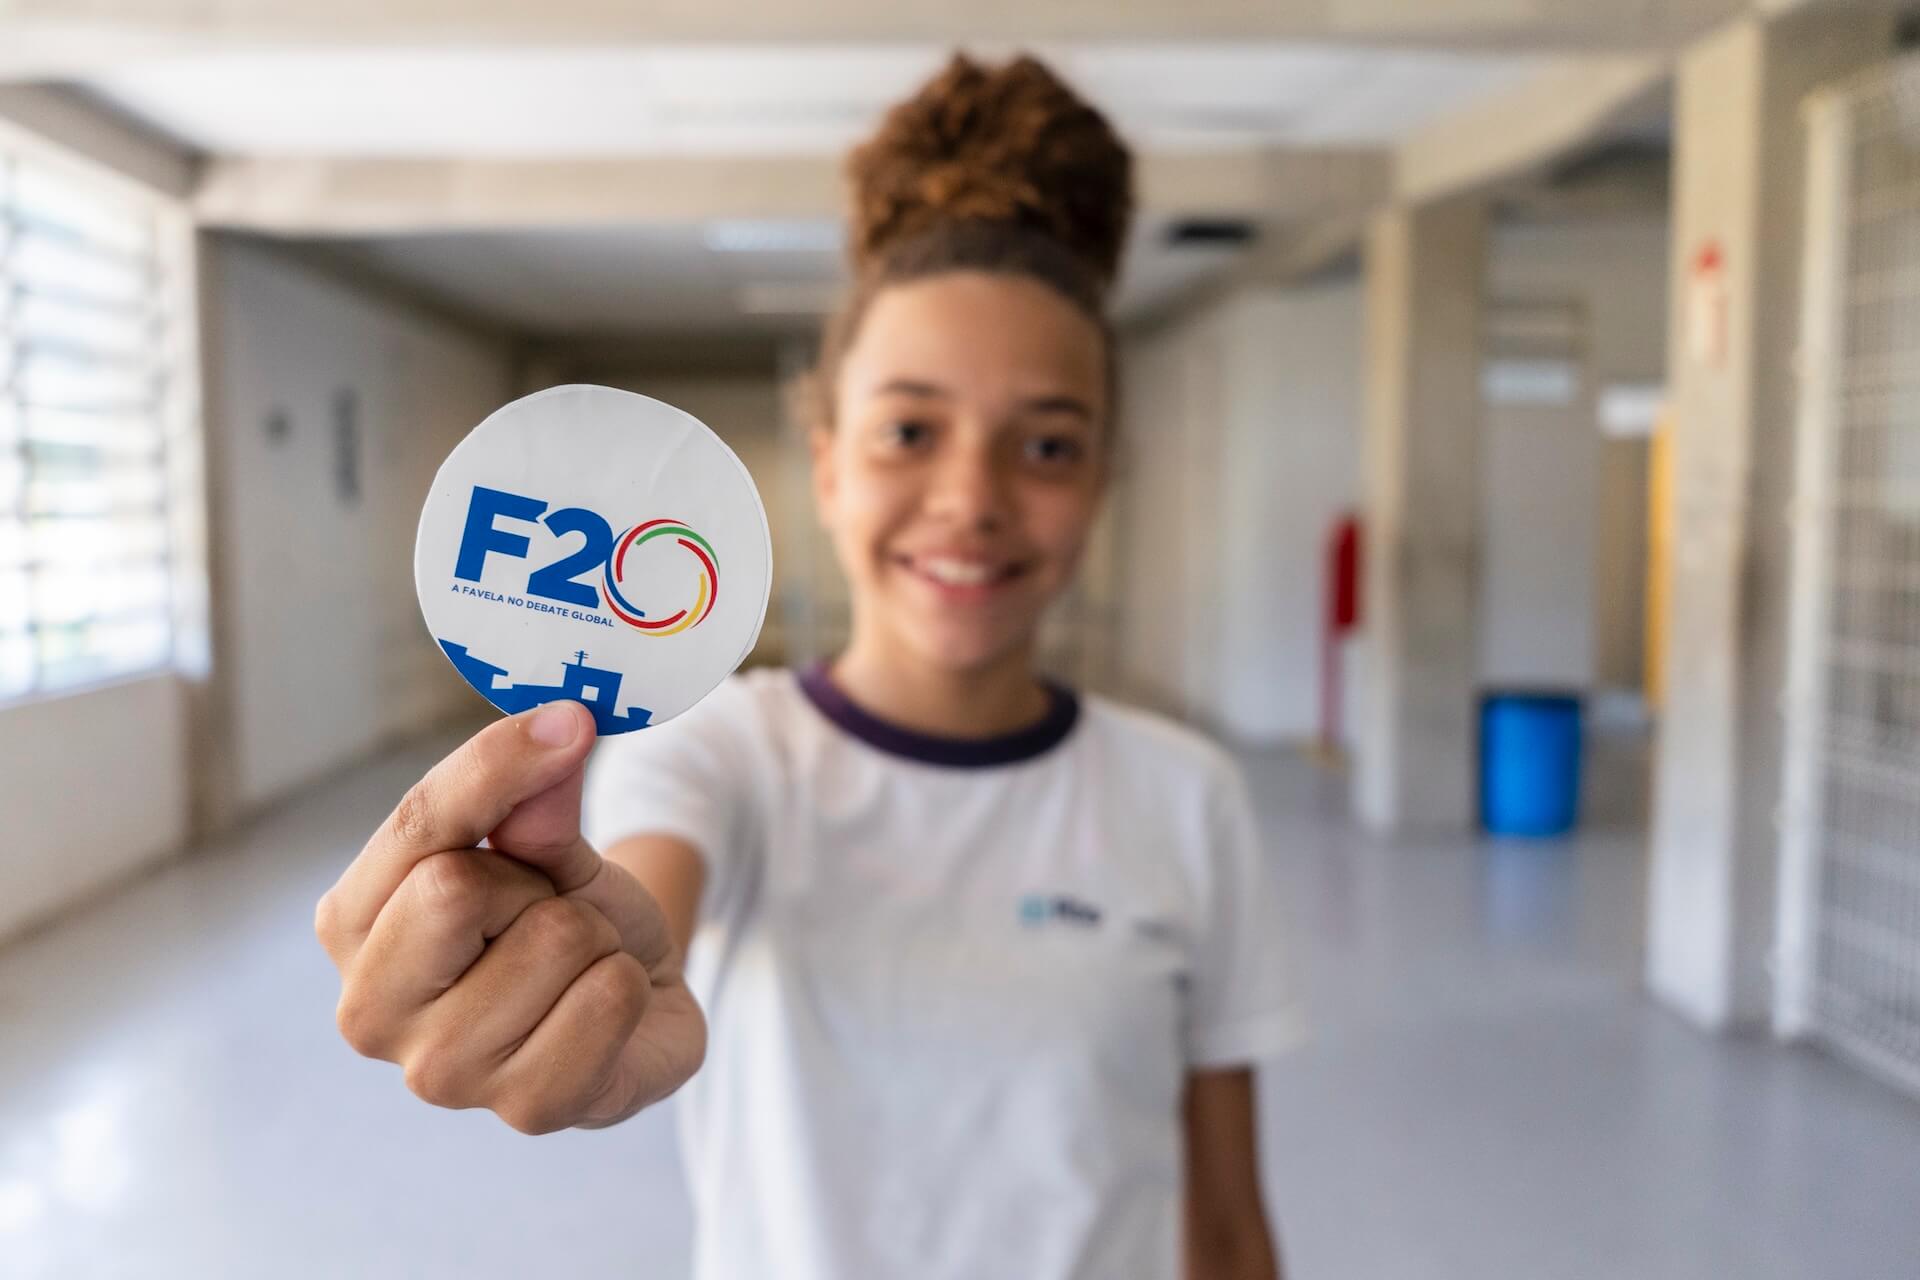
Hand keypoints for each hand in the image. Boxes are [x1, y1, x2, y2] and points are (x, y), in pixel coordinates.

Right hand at [314, 701, 705, 1133]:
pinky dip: (627, 987)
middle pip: (454, 889)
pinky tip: (606, 1008)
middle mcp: (370, 1009)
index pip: (415, 826)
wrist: (629, 1000)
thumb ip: (532, 799)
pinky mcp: (524, 1111)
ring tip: (578, 964)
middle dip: (534, 882)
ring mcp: (442, 1074)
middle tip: (547, 910)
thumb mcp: (545, 844)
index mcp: (351, 925)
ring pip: (552, 941)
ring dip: (594, 937)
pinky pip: (604, 1001)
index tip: (568, 720)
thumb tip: (553, 727)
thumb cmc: (562, 918)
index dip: (496, 765)